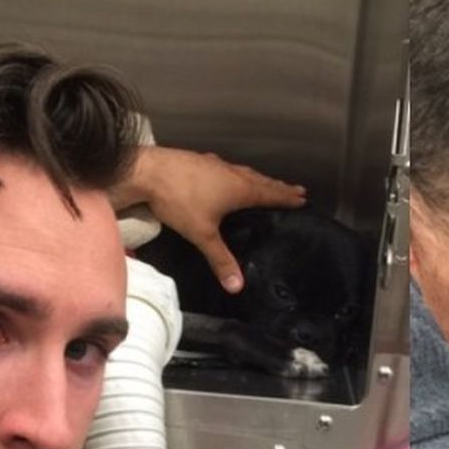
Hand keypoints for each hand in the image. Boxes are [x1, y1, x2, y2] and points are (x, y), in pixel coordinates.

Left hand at [116, 146, 305, 292]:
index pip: (270, 194)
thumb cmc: (178, 200)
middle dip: (277, 187)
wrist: (146, 171)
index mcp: (239, 189)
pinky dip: (235, 174)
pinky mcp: (199, 161)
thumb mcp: (202, 235)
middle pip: (261, 180)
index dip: (286, 198)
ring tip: (265, 183)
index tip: (302, 197)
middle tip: (294, 190)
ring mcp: (214, 165)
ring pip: (243, 172)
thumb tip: (237, 286)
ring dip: (258, 179)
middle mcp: (231, 173)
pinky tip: (228, 175)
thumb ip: (220, 260)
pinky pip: (226, 169)